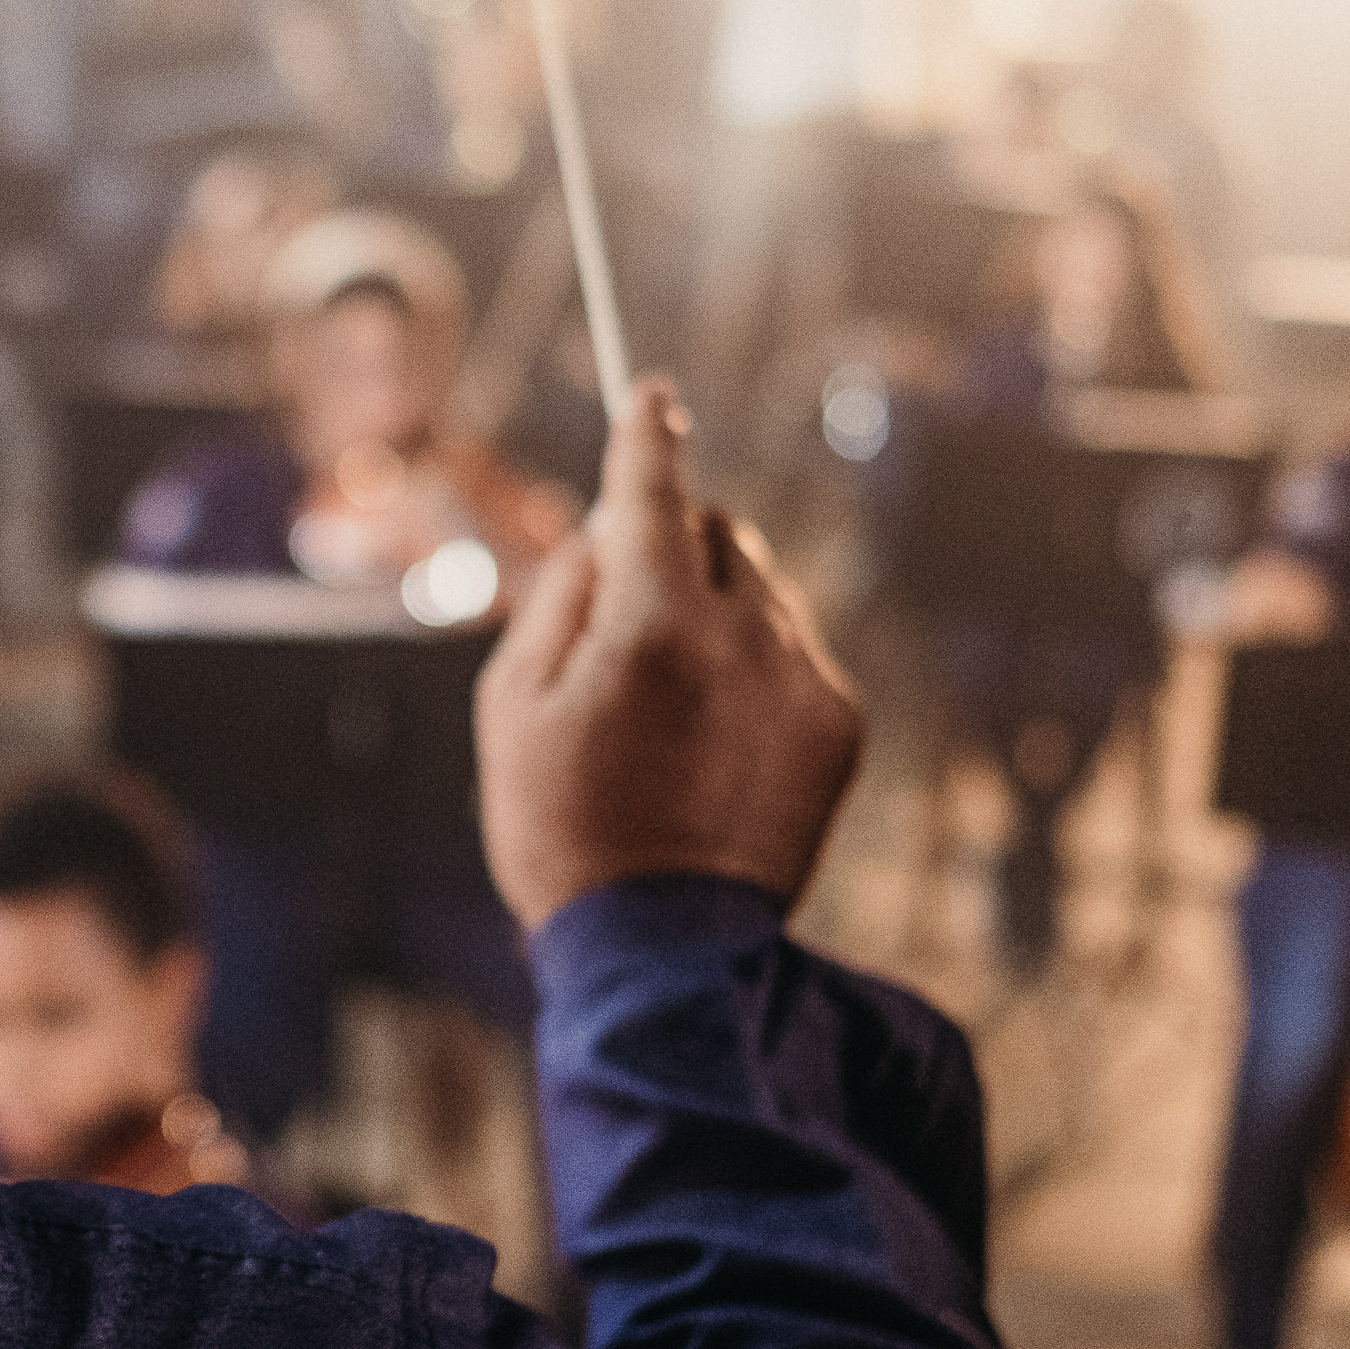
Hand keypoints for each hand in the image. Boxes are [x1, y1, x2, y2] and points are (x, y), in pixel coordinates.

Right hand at [475, 379, 862, 928]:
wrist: (663, 953)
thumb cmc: (561, 829)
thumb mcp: (511, 707)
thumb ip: (559, 598)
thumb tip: (605, 532)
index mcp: (650, 627)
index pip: (651, 493)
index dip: (645, 436)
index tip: (652, 395)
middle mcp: (741, 638)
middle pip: (713, 531)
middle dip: (670, 547)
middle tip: (626, 619)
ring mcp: (799, 679)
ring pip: (758, 587)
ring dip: (712, 609)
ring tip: (666, 705)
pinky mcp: (838, 723)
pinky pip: (791, 649)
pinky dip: (753, 667)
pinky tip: (712, 740)